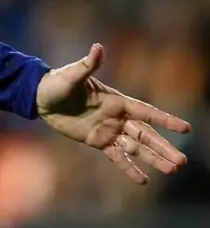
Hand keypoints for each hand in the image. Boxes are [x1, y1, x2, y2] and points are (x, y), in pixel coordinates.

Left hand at [37, 43, 192, 183]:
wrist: (40, 97)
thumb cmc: (58, 82)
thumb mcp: (72, 75)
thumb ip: (88, 65)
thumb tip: (97, 47)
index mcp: (117, 101)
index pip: (147, 112)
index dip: (165, 120)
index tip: (186, 129)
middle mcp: (117, 117)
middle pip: (146, 135)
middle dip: (164, 147)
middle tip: (182, 161)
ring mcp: (109, 131)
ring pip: (136, 148)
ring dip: (153, 159)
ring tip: (172, 170)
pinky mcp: (98, 141)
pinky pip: (117, 157)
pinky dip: (129, 168)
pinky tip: (143, 180)